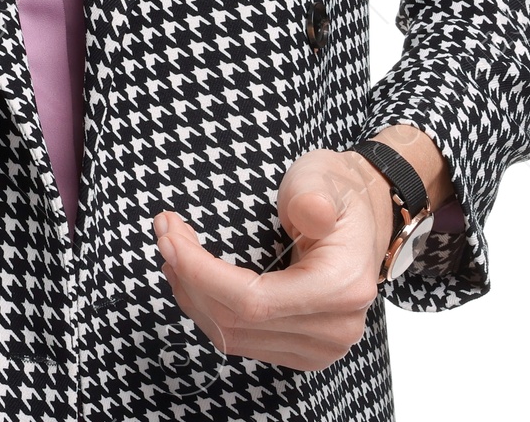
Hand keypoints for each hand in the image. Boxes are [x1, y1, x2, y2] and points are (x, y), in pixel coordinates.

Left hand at [153, 147, 393, 372]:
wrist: (365, 216)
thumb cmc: (337, 193)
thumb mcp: (323, 179)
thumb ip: (314, 197)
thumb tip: (310, 213)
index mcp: (341, 288)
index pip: (254, 301)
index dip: (202, 274)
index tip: (169, 236)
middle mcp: (333, 330)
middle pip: (237, 323)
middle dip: (188, 276)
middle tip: (164, 231)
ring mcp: (319, 347)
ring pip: (233, 336)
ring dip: (192, 295)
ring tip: (172, 251)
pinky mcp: (301, 350)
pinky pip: (243, 340)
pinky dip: (209, 310)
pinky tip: (192, 278)